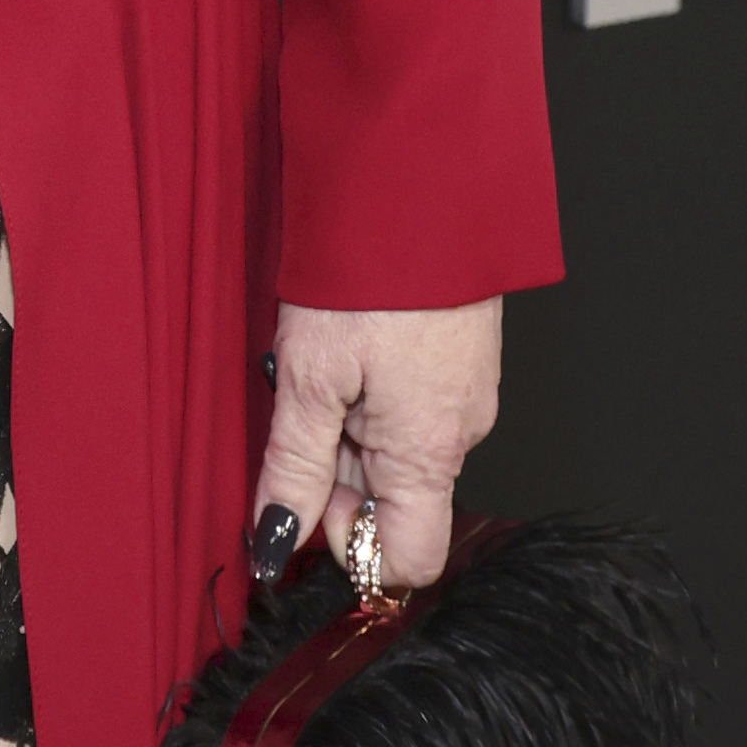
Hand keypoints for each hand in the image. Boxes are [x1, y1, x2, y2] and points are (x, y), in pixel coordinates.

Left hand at [250, 300, 500, 595]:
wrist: (421, 188)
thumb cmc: (366, 278)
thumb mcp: (307, 382)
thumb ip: (295, 471)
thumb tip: (277, 545)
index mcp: (429, 452)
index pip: (409, 559)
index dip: (354, 548)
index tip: (311, 505)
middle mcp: (462, 435)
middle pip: (396, 501)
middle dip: (339, 474)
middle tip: (303, 409)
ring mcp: (468, 396)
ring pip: (399, 450)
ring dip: (351, 427)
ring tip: (325, 365)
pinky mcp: (464, 362)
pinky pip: (413, 407)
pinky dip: (373, 394)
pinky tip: (351, 348)